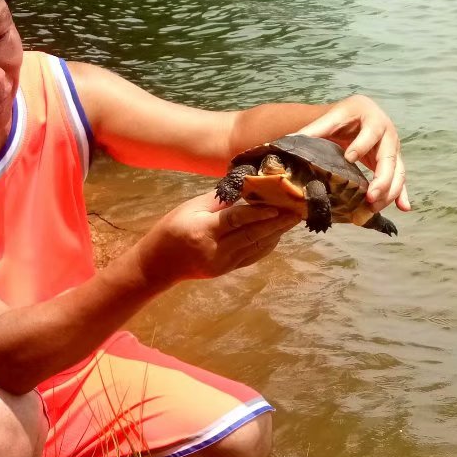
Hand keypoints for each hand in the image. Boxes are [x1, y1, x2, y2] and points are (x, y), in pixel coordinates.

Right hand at [139, 191, 300, 284]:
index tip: (278, 206)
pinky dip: (267, 243)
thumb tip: (247, 187)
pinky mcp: (228, 269)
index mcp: (204, 230)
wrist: (159, 264)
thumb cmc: (172, 228)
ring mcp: (223, 263)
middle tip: (297, 209)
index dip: (258, 214)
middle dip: (277, 222)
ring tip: (294, 218)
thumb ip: (220, 200)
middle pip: (252, 235)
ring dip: (277, 232)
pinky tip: (279, 232)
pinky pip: (253, 256)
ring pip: (256, 246)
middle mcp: (216, 250)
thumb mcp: (190, 208)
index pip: (236, 221)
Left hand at [296, 94, 411, 212]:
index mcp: (373, 119)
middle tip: (369, 197)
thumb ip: (313, 130)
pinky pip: (400, 179)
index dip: (362, 145)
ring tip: (373, 207)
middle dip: (381, 179)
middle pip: (389, 158)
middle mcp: (388, 134)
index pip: (371, 133)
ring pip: (398, 172)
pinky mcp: (395, 163)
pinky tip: (403, 208)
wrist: (360, 114)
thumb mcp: (331, 118)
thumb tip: (288, 143)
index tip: (349, 158)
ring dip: (389, 192)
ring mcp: (394, 150)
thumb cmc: (346, 116)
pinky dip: (402, 194)